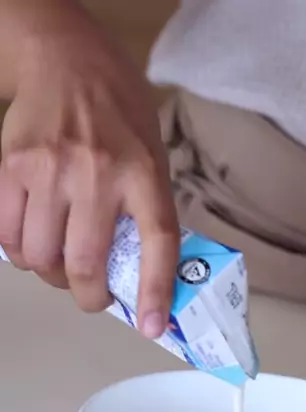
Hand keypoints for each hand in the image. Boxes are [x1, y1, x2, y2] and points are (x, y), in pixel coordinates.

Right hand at [0, 6, 178, 337]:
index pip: (158, 242)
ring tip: (62, 265)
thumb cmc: (117, 114)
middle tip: (93, 295)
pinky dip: (20, 254)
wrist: (66, 58)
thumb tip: (143, 277)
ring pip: (41, 258)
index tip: (150, 325)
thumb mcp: (152, 157)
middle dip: (89, 296)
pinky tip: (34, 243)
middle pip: (84, 264)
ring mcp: (50, 169)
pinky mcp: (12, 167)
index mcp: (144, 172)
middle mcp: (98, 173)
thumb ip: (148, 212)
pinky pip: (8, 236)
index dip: (154, 291)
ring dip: (52, 277)